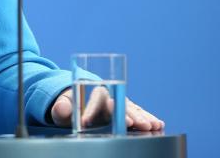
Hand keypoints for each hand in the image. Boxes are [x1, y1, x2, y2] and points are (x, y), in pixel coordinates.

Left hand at [50, 86, 164, 131]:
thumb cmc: (69, 105)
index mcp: (92, 94)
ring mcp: (118, 104)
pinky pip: (138, 113)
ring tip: (153, 125)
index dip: (110, 109)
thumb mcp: (62, 106)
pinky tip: (158, 124)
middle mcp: (109, 97)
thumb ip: (61, 108)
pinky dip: (148, 118)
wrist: (77, 99)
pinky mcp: (125, 111)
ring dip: (143, 117)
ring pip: (132, 109)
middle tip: (142, 124)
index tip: (118, 115)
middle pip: (121, 105)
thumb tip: (62, 108)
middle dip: (132, 115)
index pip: (101, 100)